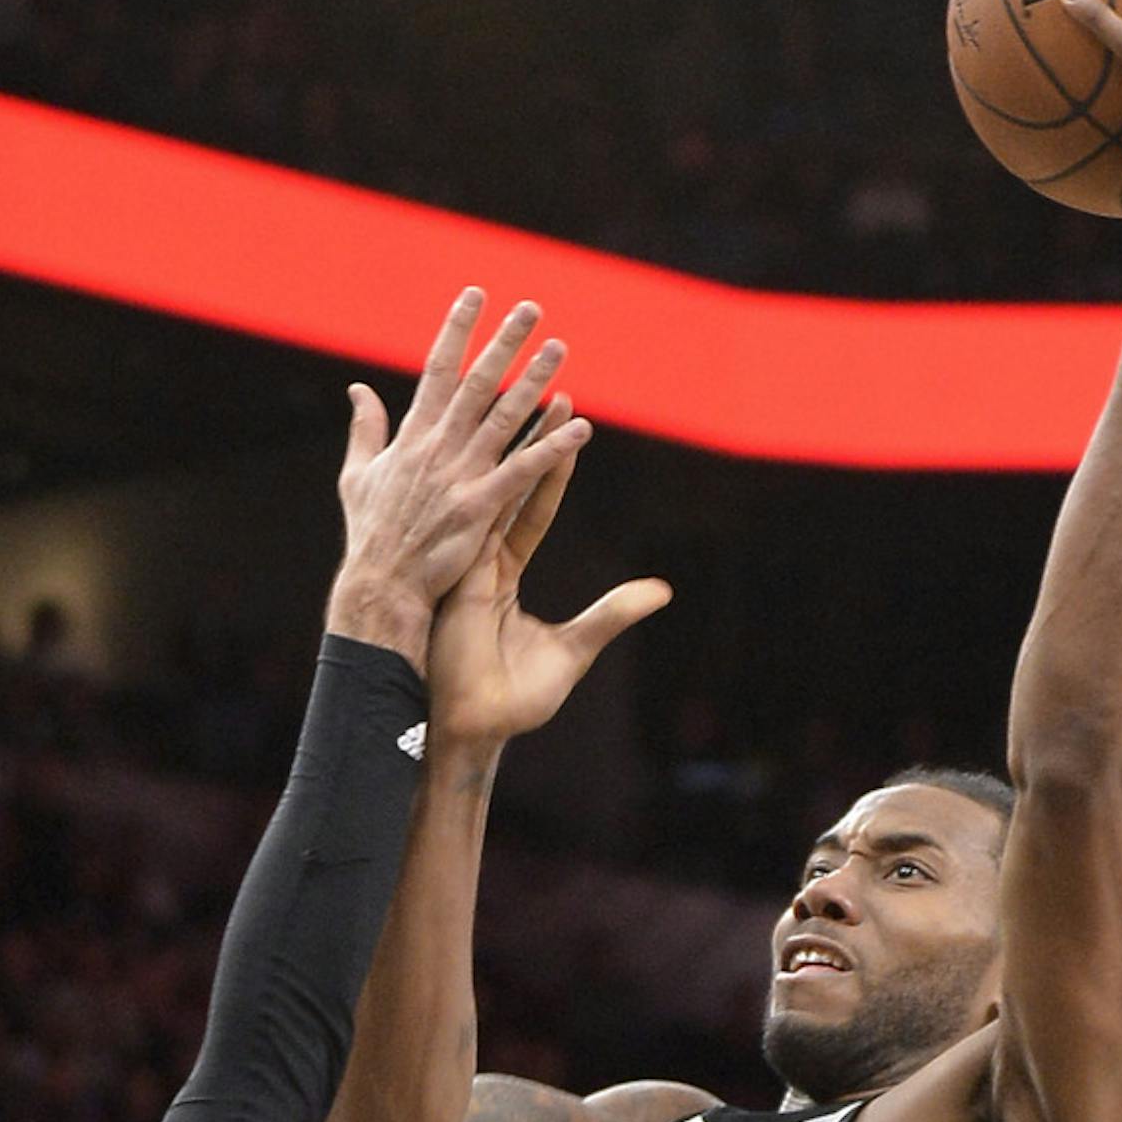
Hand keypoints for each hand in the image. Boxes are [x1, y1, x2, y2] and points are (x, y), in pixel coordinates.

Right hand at [328, 291, 590, 670]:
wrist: (379, 590)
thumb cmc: (371, 537)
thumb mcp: (357, 477)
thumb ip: (365, 430)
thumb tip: (358, 389)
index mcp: (412, 436)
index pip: (437, 370)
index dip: (457, 329)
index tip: (475, 295)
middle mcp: (438, 448)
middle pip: (477, 383)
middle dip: (505, 342)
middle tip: (532, 309)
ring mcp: (460, 477)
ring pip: (506, 418)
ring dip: (535, 381)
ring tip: (560, 350)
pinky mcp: (479, 508)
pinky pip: (523, 471)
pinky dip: (552, 447)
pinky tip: (581, 427)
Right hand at [428, 416, 670, 754]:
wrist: (472, 730)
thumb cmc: (514, 701)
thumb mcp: (575, 650)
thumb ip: (614, 614)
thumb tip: (660, 591)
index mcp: (501, 576)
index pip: (532, 509)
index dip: (551, 469)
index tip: (566, 425)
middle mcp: (483, 562)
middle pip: (512, 487)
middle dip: (533, 439)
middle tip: (553, 390)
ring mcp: (468, 566)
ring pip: (497, 491)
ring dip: (520, 446)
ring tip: (541, 399)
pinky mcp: (460, 576)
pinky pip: (483, 519)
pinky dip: (497, 481)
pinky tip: (509, 443)